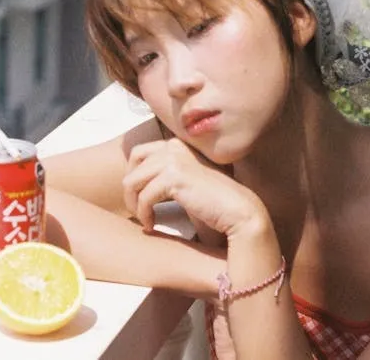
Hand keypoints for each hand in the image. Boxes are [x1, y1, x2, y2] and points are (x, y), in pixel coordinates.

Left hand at [122, 138, 269, 237]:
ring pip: (132, 181)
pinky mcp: (174, 177)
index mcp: (178, 144)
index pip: (139, 152)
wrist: (238, 211)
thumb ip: (165, 175)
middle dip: (130, 189)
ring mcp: (174, 159)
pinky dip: (144, 214)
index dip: (134, 176)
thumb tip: (132, 181)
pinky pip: (143, 197)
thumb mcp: (186, 182)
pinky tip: (152, 225)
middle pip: (133, 163)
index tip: (139, 197)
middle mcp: (174, 146)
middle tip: (138, 210)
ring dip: (135, 204)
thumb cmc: (213, 203)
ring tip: (145, 219)